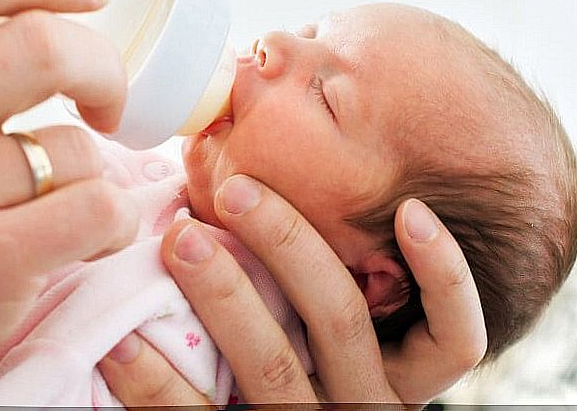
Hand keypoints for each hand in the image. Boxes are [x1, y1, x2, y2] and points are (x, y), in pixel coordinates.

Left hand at [98, 175, 486, 404]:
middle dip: (290, 245)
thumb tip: (287, 188)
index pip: (453, 341)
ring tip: (178, 238)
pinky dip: (155, 380)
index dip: (443, 276)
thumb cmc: (314, 383)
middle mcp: (359, 408)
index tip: (410, 208)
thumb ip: (340, 296)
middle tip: (237, 189)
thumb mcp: (344, 354)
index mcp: (393, 382)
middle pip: (340, 322)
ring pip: (272, 367)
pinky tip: (122, 339)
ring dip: (223, 294)